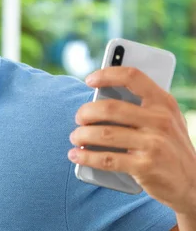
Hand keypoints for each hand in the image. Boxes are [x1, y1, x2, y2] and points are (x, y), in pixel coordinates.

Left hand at [68, 66, 195, 214]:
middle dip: (86, 112)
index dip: (106, 74)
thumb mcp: (166, 120)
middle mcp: (160, 120)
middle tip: (78, 118)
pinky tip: (76, 155)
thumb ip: (142, 107)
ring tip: (75, 137)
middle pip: (110, 108)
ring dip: (82, 135)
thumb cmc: (169, 146)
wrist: (193, 183)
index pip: (132, 77)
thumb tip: (99, 97)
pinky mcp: (145, 166)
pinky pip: (107, 158)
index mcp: (164, 103)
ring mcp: (154, 144)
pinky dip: (86, 157)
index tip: (89, 80)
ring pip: (103, 134)